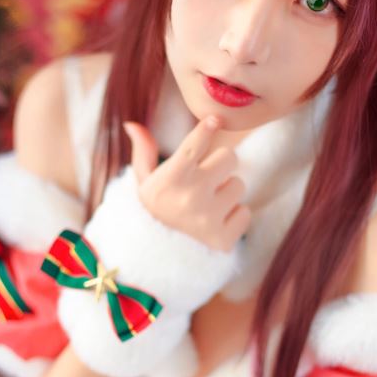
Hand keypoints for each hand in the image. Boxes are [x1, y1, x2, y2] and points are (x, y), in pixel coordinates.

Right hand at [124, 116, 250, 252]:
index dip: (206, 129)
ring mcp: (208, 219)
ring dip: (227, 191)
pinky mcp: (224, 239)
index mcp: (171, 178)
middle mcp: (190, 197)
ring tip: (207, 204)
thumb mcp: (144, 182)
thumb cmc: (155, 209)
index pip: (195, 144)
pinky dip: (234, 217)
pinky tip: (215, 222)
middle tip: (207, 177)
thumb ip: (143, 152)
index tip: (215, 120)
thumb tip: (132, 124)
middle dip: (221, 163)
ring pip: (239, 185)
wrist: (156, 256)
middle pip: (230, 158)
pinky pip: (245, 213)